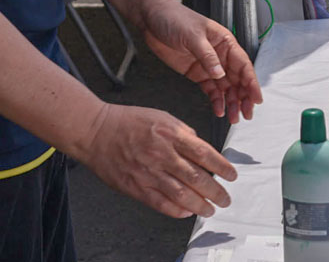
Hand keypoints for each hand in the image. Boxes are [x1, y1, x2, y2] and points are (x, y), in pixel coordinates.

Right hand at [81, 103, 237, 218]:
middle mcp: (162, 154)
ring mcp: (148, 172)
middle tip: (225, 199)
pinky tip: (187, 212)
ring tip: (210, 209)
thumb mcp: (163, 116)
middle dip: (215, 191)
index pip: (205, 154)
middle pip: (196, 177)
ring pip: (181, 193)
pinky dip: (176, 210)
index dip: (222, 167)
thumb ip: (184, 132)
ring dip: (199, 205)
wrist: (96, 131)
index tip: (231, 176)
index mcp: (172, 134)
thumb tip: (200, 146)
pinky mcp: (135, 186)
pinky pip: (160, 202)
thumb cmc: (128, 121)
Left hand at [140, 0, 262, 122]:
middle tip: (246, 114)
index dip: (251, 82)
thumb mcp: (192, 36)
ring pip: (226, 87)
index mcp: (224, 42)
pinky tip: (219, 110)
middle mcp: (220, 55)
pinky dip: (216, 101)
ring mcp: (208, 65)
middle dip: (244, 97)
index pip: (243, 65)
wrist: (153, 19)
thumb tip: (220, 73)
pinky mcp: (196, 73)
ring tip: (233, 118)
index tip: (257, 98)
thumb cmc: (174, 19)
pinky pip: (211, 90)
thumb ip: (207, 56)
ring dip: (231, 102)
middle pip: (237, 79)